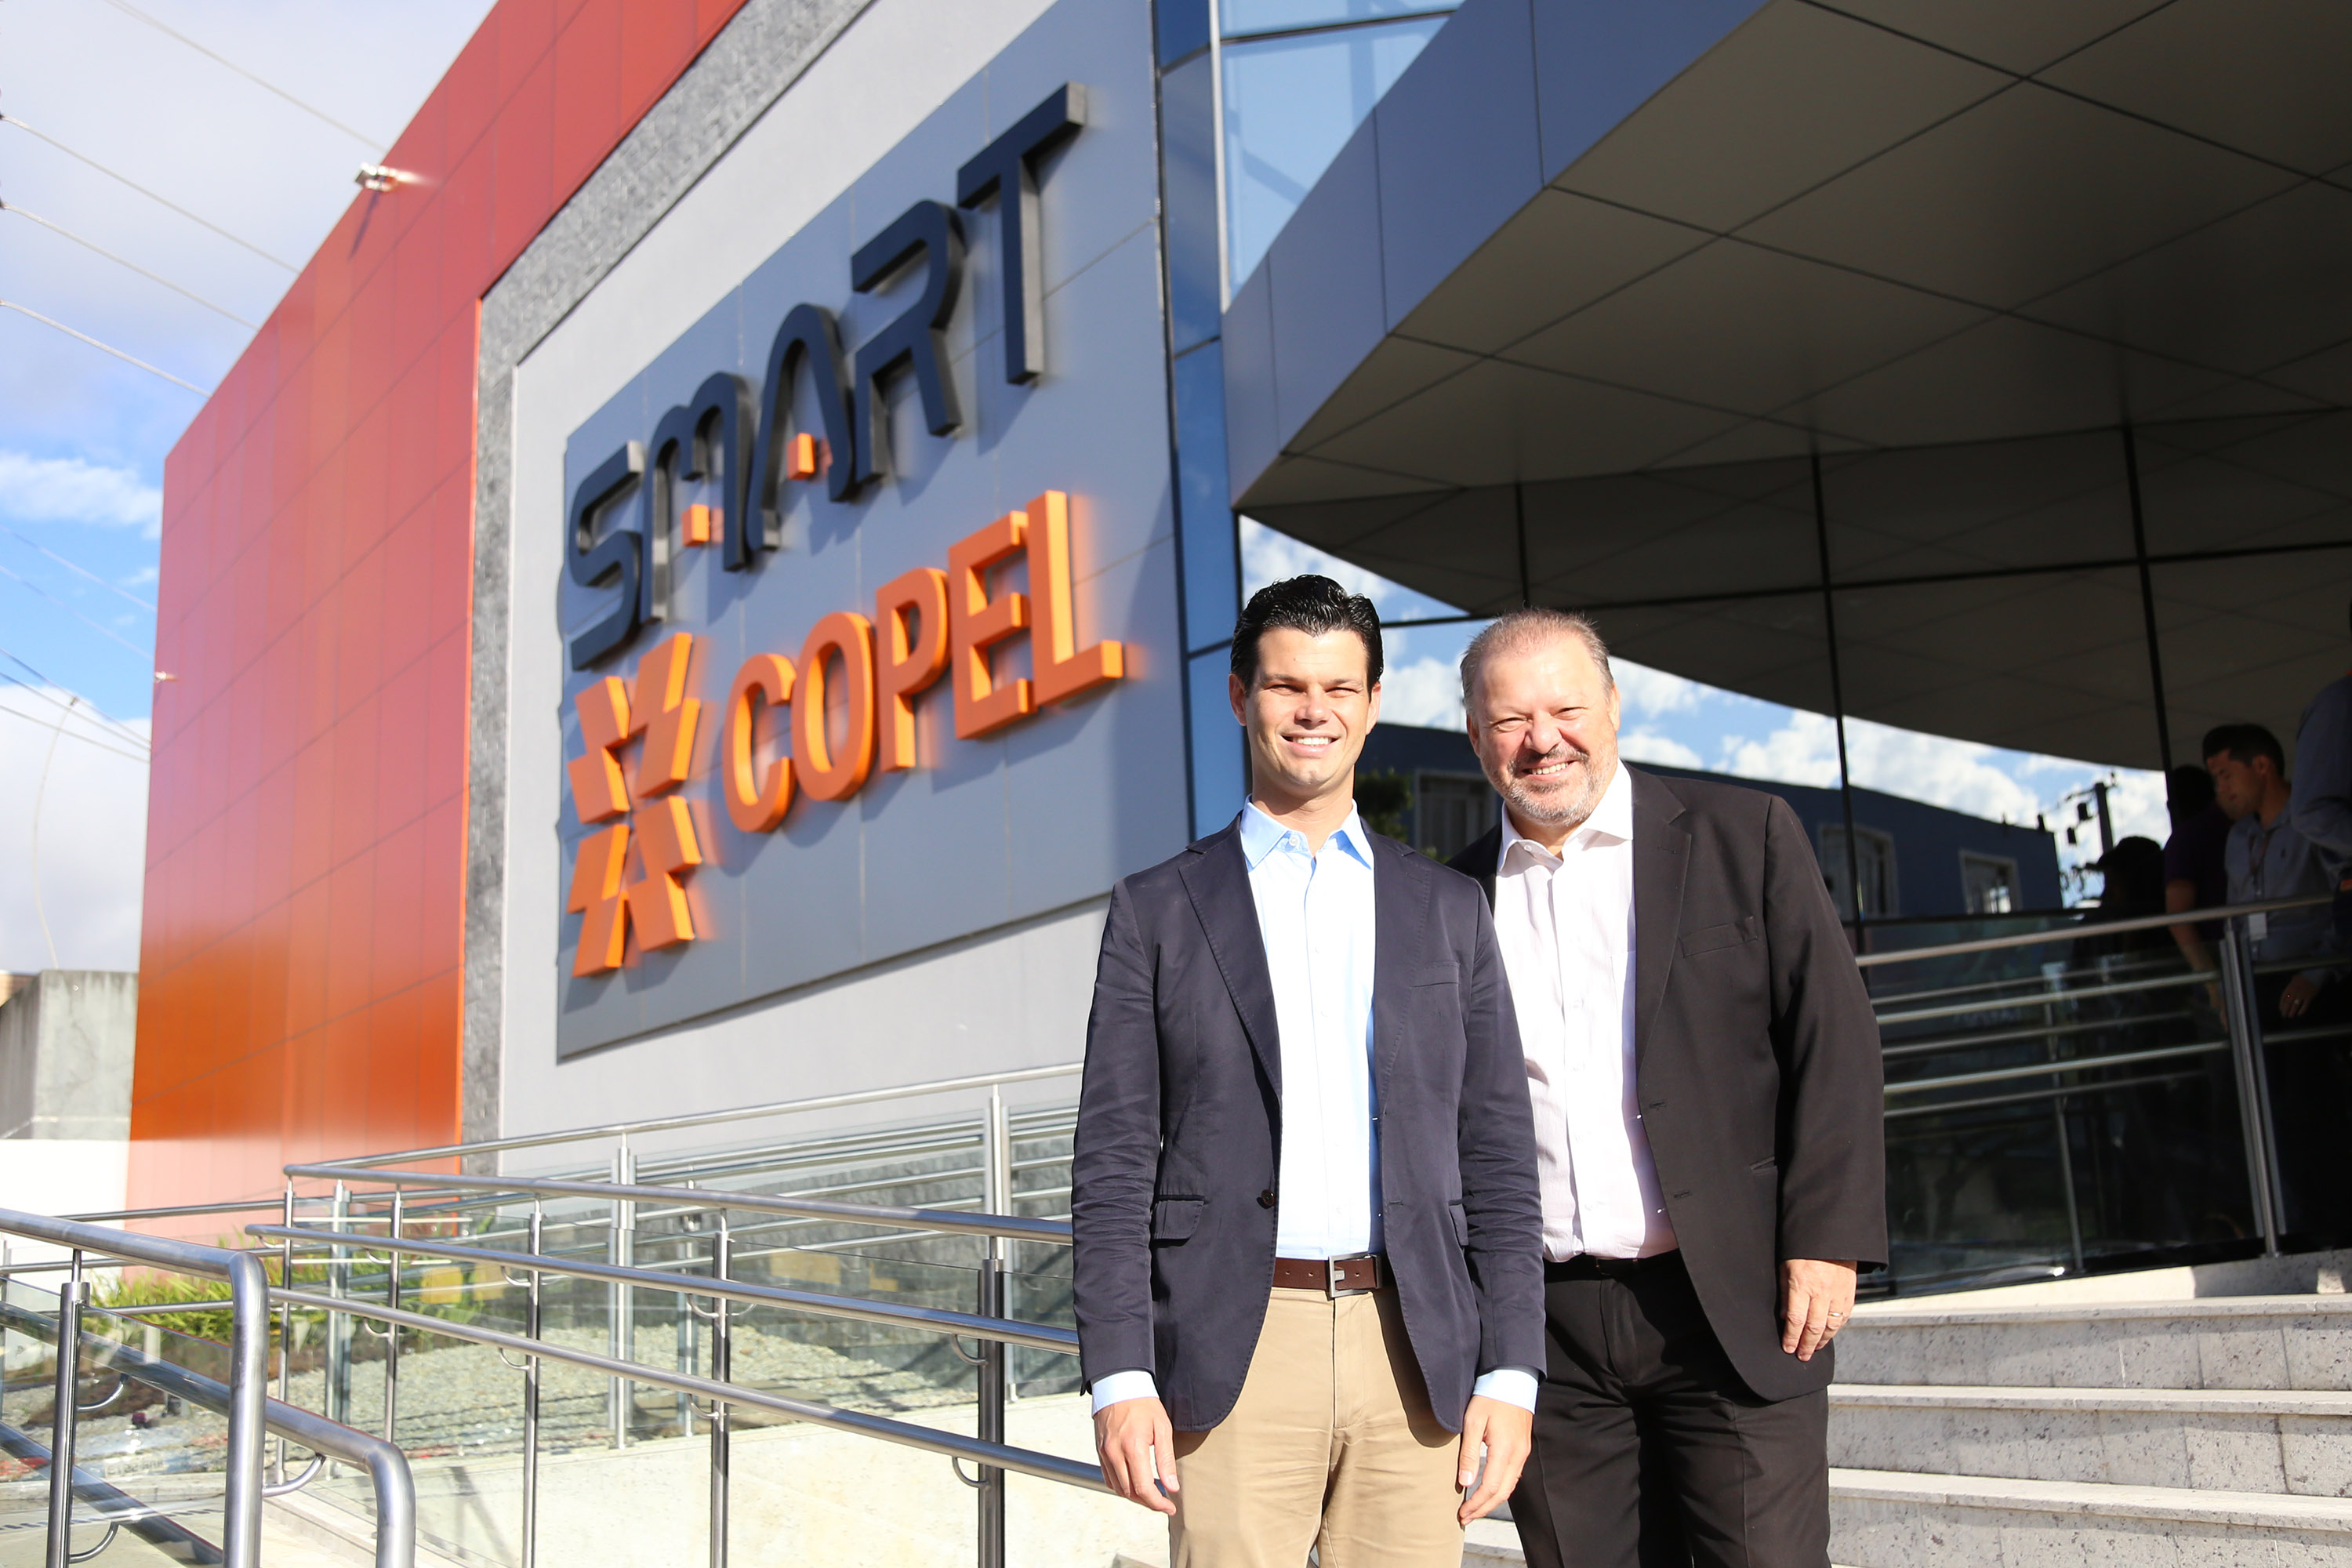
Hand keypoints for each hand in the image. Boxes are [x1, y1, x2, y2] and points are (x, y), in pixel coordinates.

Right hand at [1094, 1397, 1177, 1513]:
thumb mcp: (1162, 1427)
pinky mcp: (1100, 1451)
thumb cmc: (1144, 1404)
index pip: (1144, 1488)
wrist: (1119, 1385)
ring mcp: (1104, 1453)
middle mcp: (1115, 1453)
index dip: (1158, 1503)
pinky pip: (1109, 1478)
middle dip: (1149, 1502)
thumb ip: (1166, 1459)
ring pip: (1118, 1488)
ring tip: (1152, 1494)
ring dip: (1135, 1497)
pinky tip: (1134, 1484)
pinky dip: (1122, 1487)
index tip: (1170, 1507)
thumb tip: (1172, 1487)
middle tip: (1164, 1502)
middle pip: (1130, 1492)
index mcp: (1133, 1447)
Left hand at [1456, 1395, 1530, 1524]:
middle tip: (1466, 1518)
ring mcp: (1523, 1452)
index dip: (1477, 1504)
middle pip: (1503, 1493)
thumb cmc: (1489, 1397)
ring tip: (1475, 1508)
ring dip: (1492, 1501)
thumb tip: (1465, 1483)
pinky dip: (1501, 1489)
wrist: (1513, 1378)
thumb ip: (1469, 1454)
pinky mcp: (1522, 1447)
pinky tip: (1489, 1490)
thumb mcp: (1473, 1422)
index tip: (1462, 1514)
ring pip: (1510, 1486)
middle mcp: (1518, 1455)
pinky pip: (1514, 1476)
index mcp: (1505, 1450)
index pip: (1491, 1488)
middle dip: (1484, 1508)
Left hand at [1780, 1258, 1856, 1361]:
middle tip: (1801, 1356)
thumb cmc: (1803, 1249)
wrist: (1831, 1235)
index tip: (1788, 1348)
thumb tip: (1785, 1318)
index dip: (1792, 1337)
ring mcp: (1838, 1293)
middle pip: (1814, 1327)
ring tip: (1814, 1349)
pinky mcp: (1850, 1292)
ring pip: (1832, 1325)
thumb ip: (1786, 1293)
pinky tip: (1829, 1334)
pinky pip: (1844, 1316)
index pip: (1797, 1320)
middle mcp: (1822, 1292)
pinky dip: (1836, 1328)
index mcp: (1802, 1284)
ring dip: (1822, 1340)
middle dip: (1807, 1345)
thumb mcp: (1786, 1267)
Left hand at [2281, 974, 2320, 1018]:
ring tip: (2290, 1016)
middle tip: (2284, 1015)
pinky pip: (2305, 1006)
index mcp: (2289, 988)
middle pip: (2288, 1003)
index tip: (2281, 1009)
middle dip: (2285, 1010)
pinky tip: (2299, 1014)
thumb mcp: (2294, 978)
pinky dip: (2302, 1010)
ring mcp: (2301, 995)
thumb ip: (2291, 984)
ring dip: (2292, 1011)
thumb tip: (2290, 987)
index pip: (2283, 998)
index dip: (2281, 1005)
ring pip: (2295, 1006)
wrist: (2314, 975)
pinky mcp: (2309, 997)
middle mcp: (2294, 992)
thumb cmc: (2304, 976)